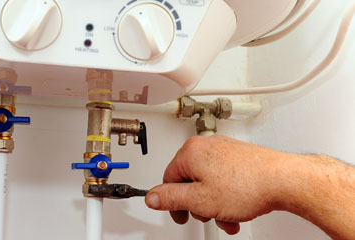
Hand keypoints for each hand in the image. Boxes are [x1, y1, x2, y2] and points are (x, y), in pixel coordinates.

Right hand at [145, 135, 289, 234]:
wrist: (284, 180)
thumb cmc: (248, 185)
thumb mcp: (200, 200)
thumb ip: (171, 198)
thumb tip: (152, 196)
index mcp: (190, 152)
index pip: (168, 179)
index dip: (173, 202)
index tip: (181, 214)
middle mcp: (205, 146)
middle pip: (189, 180)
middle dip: (198, 204)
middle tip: (209, 215)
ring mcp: (223, 149)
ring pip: (207, 181)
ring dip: (214, 202)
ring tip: (228, 215)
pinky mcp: (237, 155)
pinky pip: (222, 176)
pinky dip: (226, 193)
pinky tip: (237, 206)